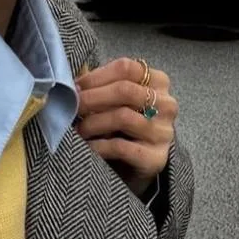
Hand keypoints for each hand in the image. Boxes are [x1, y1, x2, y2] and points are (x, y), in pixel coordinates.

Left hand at [74, 58, 177, 197]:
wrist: (140, 171)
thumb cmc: (125, 133)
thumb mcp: (118, 105)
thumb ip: (103, 89)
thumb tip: (73, 81)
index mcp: (158, 82)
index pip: (126, 68)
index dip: (96, 76)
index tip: (74, 88)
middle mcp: (166, 104)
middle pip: (124, 90)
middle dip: (92, 98)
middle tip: (72, 107)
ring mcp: (163, 131)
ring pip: (122, 117)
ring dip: (93, 123)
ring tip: (78, 130)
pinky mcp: (155, 158)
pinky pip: (120, 147)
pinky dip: (99, 146)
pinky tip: (87, 147)